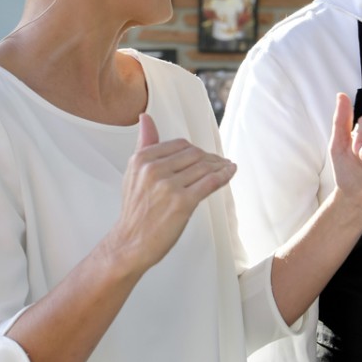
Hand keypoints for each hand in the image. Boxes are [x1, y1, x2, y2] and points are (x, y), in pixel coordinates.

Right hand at [107, 113, 235, 275]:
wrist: (130, 244)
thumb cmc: (135, 211)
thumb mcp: (133, 173)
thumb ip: (144, 144)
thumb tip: (145, 118)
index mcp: (142, 159)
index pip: (180, 145)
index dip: (196, 150)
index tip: (206, 156)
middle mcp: (154, 169)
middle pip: (194, 154)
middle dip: (210, 158)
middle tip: (221, 163)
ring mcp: (169, 186)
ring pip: (204, 168)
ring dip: (220, 166)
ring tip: (228, 167)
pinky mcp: (182, 202)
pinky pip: (210, 183)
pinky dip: (224, 176)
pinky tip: (230, 172)